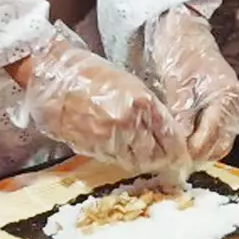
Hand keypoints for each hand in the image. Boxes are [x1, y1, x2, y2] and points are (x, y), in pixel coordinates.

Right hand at [14, 32, 176, 172]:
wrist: (54, 79)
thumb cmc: (92, 76)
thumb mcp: (130, 85)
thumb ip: (150, 109)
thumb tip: (166, 133)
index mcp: (141, 102)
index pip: (169, 135)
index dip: (178, 148)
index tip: (184, 154)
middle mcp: (128, 122)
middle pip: (157, 153)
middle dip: (166, 159)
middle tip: (172, 162)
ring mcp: (110, 137)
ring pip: (138, 161)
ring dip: (148, 162)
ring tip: (153, 159)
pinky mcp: (94, 147)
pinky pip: (119, 160)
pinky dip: (128, 160)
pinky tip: (130, 154)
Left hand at [145, 7, 238, 166]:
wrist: (186, 39)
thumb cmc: (181, 58)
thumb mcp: (177, 88)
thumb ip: (180, 118)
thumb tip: (178, 147)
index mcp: (227, 96)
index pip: (211, 135)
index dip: (192, 151)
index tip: (175, 159)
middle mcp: (237, 105)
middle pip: (220, 144)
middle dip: (198, 155)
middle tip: (175, 161)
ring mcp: (237, 109)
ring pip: (221, 143)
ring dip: (202, 151)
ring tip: (180, 154)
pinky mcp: (230, 111)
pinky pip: (220, 135)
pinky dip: (205, 142)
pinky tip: (189, 142)